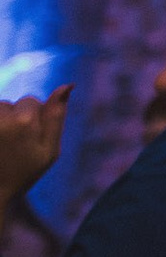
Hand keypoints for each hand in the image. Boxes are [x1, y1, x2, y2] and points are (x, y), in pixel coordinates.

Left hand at [0, 85, 69, 209]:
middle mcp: (1, 117)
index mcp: (23, 120)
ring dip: (1, 122)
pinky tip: (0, 142)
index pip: (31, 101)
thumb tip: (67, 85)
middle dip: (15, 118)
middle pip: (12, 104)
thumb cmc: (25, 171)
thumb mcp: (50, 149)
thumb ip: (57, 116)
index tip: (30, 140)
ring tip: (3, 144)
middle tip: (15, 145)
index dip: (35, 118)